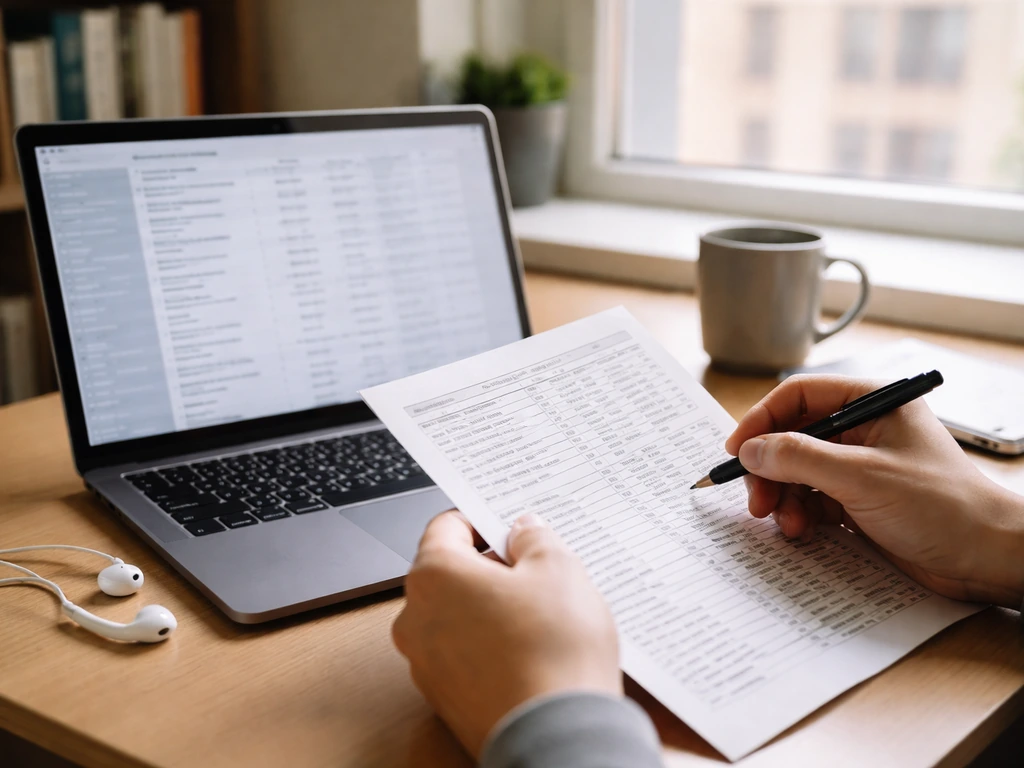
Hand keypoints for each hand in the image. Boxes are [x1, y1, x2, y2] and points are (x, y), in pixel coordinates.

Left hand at [392, 511, 620, 757]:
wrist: (557, 737)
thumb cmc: (553, 653)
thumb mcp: (558, 569)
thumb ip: (534, 538)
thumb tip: (523, 530)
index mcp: (434, 576)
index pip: (446, 527)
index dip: (481, 520)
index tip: (508, 525)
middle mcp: (416, 619)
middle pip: (450, 573)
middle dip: (491, 568)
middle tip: (536, 571)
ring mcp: (426, 664)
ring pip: (457, 616)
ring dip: (491, 608)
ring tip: (542, 615)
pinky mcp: (445, 699)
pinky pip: (465, 655)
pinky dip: (491, 646)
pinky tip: (533, 650)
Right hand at [725, 375, 1023, 608]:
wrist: (987, 558)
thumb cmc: (943, 506)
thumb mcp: (862, 476)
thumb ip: (801, 458)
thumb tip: (752, 449)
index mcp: (871, 402)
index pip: (799, 396)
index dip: (762, 420)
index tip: (738, 450)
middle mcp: (862, 429)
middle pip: (792, 437)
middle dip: (770, 469)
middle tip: (757, 500)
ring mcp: (859, 466)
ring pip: (797, 472)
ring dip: (783, 497)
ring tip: (786, 523)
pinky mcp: (859, 500)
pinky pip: (811, 500)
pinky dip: (800, 515)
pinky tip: (804, 532)